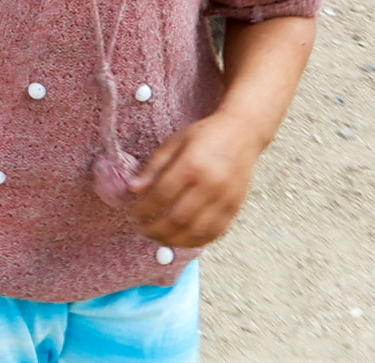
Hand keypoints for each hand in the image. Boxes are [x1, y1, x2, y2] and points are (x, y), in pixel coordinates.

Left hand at [127, 111, 264, 247]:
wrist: (241, 133)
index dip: (143, 208)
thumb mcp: (173, 143)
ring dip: (173, 240)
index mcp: (191, 165)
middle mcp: (210, 185)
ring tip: (157, 238)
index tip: (132, 213)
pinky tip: (180, 240)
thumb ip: (153, 167)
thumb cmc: (204, 136)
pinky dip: (196, 241)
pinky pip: (215, 233)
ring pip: (197, 231)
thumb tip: (133, 189)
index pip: (161, 195)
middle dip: (155, 229)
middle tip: (141, 229)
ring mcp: (226, 200)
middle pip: (178, 218)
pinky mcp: (236, 208)